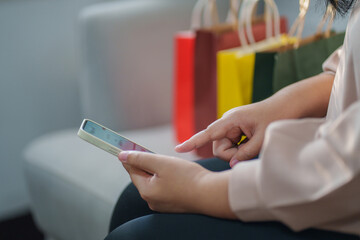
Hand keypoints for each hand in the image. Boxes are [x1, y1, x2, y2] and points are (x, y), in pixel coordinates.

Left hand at [119, 151, 235, 218]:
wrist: (211, 194)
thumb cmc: (188, 178)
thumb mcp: (161, 163)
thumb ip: (140, 158)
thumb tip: (121, 156)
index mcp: (146, 191)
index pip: (133, 170)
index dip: (132, 157)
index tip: (129, 147)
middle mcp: (152, 200)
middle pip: (144, 176)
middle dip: (150, 164)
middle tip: (160, 156)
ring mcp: (163, 204)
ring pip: (155, 182)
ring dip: (160, 171)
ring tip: (174, 166)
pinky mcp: (173, 204)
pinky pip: (165, 188)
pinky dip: (169, 180)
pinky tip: (180, 175)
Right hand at [176, 101, 278, 166]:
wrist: (287, 105)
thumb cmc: (276, 117)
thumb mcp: (262, 138)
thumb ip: (246, 153)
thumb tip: (232, 164)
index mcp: (231, 120)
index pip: (208, 134)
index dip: (192, 142)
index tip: (178, 149)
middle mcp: (227, 122)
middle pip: (219, 147)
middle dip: (232, 154)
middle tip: (251, 150)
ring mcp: (231, 126)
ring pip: (225, 148)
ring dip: (238, 152)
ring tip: (254, 144)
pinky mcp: (235, 129)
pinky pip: (232, 144)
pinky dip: (241, 148)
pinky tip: (252, 141)